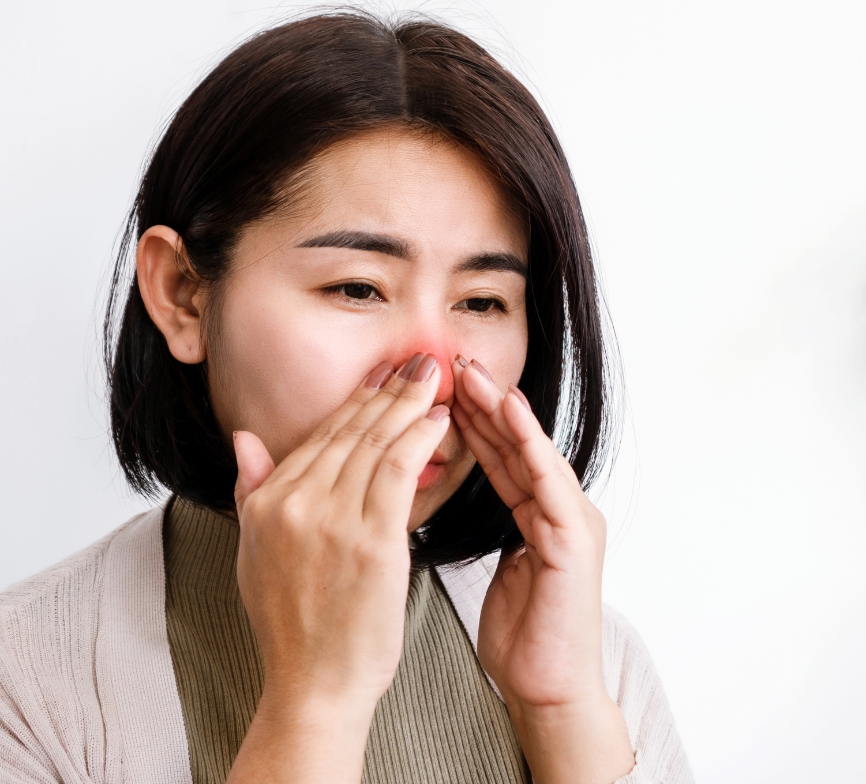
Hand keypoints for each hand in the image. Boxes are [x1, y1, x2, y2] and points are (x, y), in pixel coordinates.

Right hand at [226, 354, 449, 783]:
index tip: (383, 376)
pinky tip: (440, 419)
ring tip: (435, 377)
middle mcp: (292, 504)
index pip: (319, 437)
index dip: (356, 402)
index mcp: (265, 503)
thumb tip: (244, 441)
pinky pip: (396, 470)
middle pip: (348, 431)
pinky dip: (419, 437)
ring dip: (409, 404)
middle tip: (418, 362)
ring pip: (374, 442)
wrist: (315, 683)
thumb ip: (251, 491)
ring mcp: (329, 521)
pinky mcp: (369, 541)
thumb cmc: (296, 625)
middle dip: (387, 390)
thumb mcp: (254, 553)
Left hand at [452, 357, 633, 783]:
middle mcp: (561, 509)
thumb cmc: (522, 639)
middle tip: (451, 362)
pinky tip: (509, 412)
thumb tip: (442, 506)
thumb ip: (487, 533)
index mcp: (540, 516)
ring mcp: (574, 520)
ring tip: (475, 374)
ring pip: (534, 451)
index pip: (500, 456)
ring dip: (504, 410)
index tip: (436, 389)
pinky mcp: (577, 538)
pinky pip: (550, 479)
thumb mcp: (494, 570)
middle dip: (484, 403)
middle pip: (517, 444)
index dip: (470, 420)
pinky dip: (530, 443)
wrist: (549, 689)